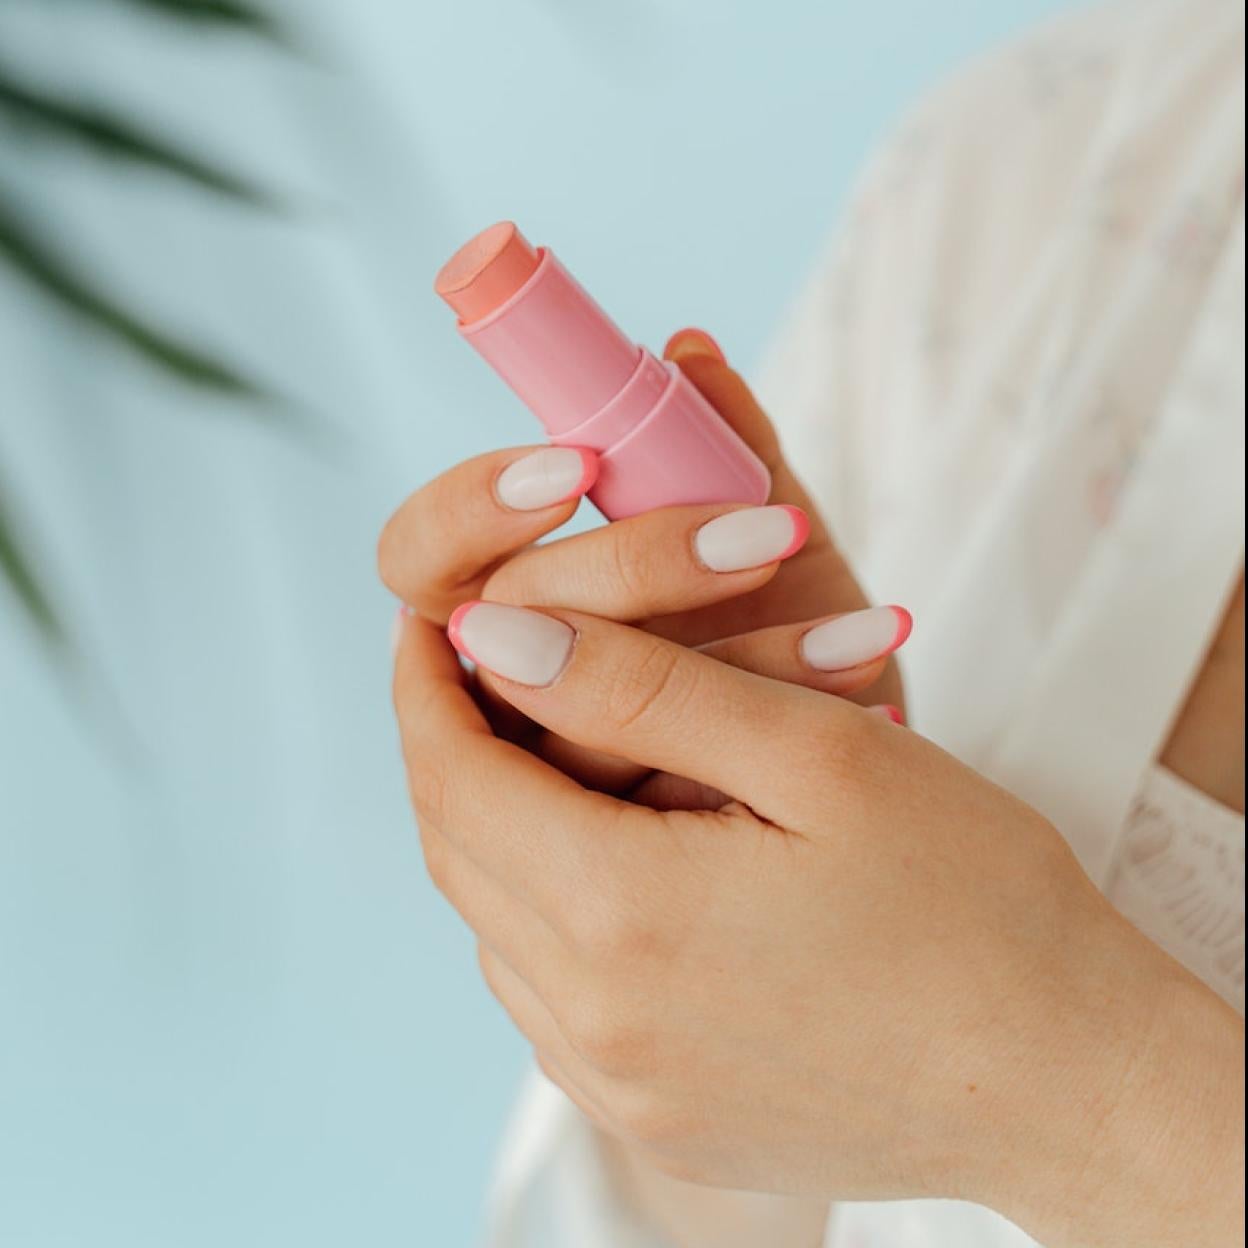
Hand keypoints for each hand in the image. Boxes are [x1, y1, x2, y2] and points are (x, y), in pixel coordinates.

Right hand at [378, 328, 906, 805]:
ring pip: (581, 730)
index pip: (422, 554)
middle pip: (490, 635)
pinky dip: (770, 736)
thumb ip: (730, 452)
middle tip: (761, 539)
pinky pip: (663, 809)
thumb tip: (690, 353)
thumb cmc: (799, 626)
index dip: (472, 509)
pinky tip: (870, 684)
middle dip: (627, 575)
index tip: (574, 470)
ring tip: (863, 633)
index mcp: (517, 599)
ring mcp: (565, 777)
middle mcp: (516, 689)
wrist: (868, 751)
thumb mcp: (774, 536)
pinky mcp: (626, 851)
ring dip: (740, 660)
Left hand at [392, 602, 1243, 1244]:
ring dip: (502, 826)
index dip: (428, 686)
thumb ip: (639, 687)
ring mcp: (618, 1087)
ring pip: (497, 923)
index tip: (432, 619)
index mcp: (621, 917)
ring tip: (553, 748)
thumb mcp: (815, 752)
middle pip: (458, 850)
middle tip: (484, 668)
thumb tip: (493, 641)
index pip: (453, 775)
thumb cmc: (972, 902)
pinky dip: (552, 906)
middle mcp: (592, 1023)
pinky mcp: (654, 1117)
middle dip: (454, 746)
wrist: (1067, 1081)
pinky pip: (549, 992)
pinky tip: (614, 858)